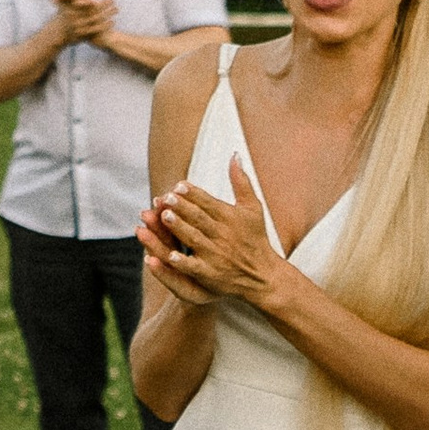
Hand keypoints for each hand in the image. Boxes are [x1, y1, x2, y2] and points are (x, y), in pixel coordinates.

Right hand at [53, 0, 117, 43]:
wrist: (58, 31)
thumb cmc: (62, 11)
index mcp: (69, 9)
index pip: (82, 4)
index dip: (90, 0)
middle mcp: (74, 19)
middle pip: (91, 12)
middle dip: (104, 6)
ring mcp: (79, 28)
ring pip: (95, 22)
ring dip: (107, 15)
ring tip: (117, 9)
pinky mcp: (84, 36)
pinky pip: (96, 31)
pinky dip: (105, 26)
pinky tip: (113, 22)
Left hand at [139, 158, 279, 308]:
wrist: (264, 275)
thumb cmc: (255, 238)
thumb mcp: (253, 208)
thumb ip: (241, 182)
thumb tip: (235, 154)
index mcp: (232, 218)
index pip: (210, 203)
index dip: (194, 194)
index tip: (179, 185)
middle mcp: (224, 235)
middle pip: (200, 219)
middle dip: (183, 208)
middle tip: (166, 197)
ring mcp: (217, 256)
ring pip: (195, 239)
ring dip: (180, 228)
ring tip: (164, 216)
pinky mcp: (211, 274)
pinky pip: (195, 267)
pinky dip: (182, 262)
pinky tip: (168, 256)